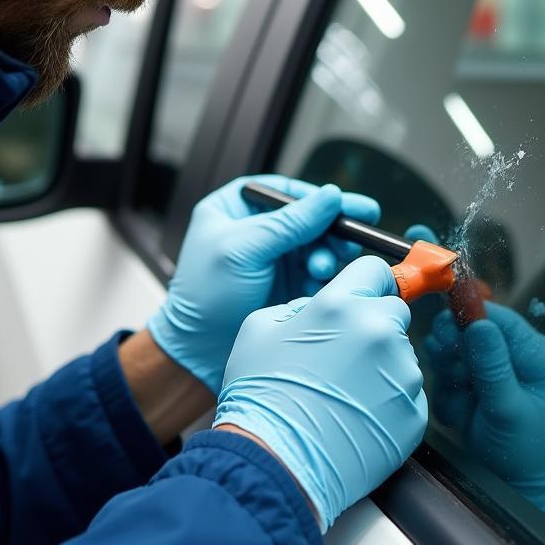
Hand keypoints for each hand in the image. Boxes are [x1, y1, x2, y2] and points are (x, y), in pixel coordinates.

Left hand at [148, 175, 379, 392]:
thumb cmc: (204, 297)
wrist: (199, 353)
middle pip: (308, 218)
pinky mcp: (287, 284)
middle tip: (345, 243)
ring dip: (327, 255)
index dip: (318, 197)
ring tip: (322, 268)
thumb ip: (289, 223)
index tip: (345, 205)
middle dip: (328, 231)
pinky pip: (318, 273)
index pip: (286, 191)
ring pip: (317, 245)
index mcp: (236, 207)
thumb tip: (330, 196)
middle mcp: (257, 229)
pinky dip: (324, 278)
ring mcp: (274, 257)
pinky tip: (319, 285)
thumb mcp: (243, 250)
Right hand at [213, 256, 427, 531]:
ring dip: (381, 367)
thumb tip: (320, 307)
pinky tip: (356, 418)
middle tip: (343, 356)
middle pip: (394, 311)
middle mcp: (377, 331)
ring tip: (343, 395)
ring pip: (401, 355)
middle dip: (374, 325)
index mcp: (339, 305)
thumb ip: (299, 306)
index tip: (364, 296)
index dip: (367, 283)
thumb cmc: (260, 398)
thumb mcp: (260, 328)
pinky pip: (407, 395)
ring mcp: (401, 374)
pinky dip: (388, 403)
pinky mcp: (414, 413)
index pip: (374, 269)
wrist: (276, 463)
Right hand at [424, 302, 544, 511]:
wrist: (524, 494)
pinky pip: (459, 373)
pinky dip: (450, 390)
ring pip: (464, 352)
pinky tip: (457, 412)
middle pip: (481, 332)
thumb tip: (479, 322)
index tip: (444, 326)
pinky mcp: (487, 386)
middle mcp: (526, 361)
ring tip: (456, 400)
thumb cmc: (526, 457)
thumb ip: (492, 367)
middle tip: (445, 365)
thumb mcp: (508, 412)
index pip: (506, 322)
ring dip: (451, 372)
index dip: (473, 317)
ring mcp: (505, 373)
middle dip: (457, 350)